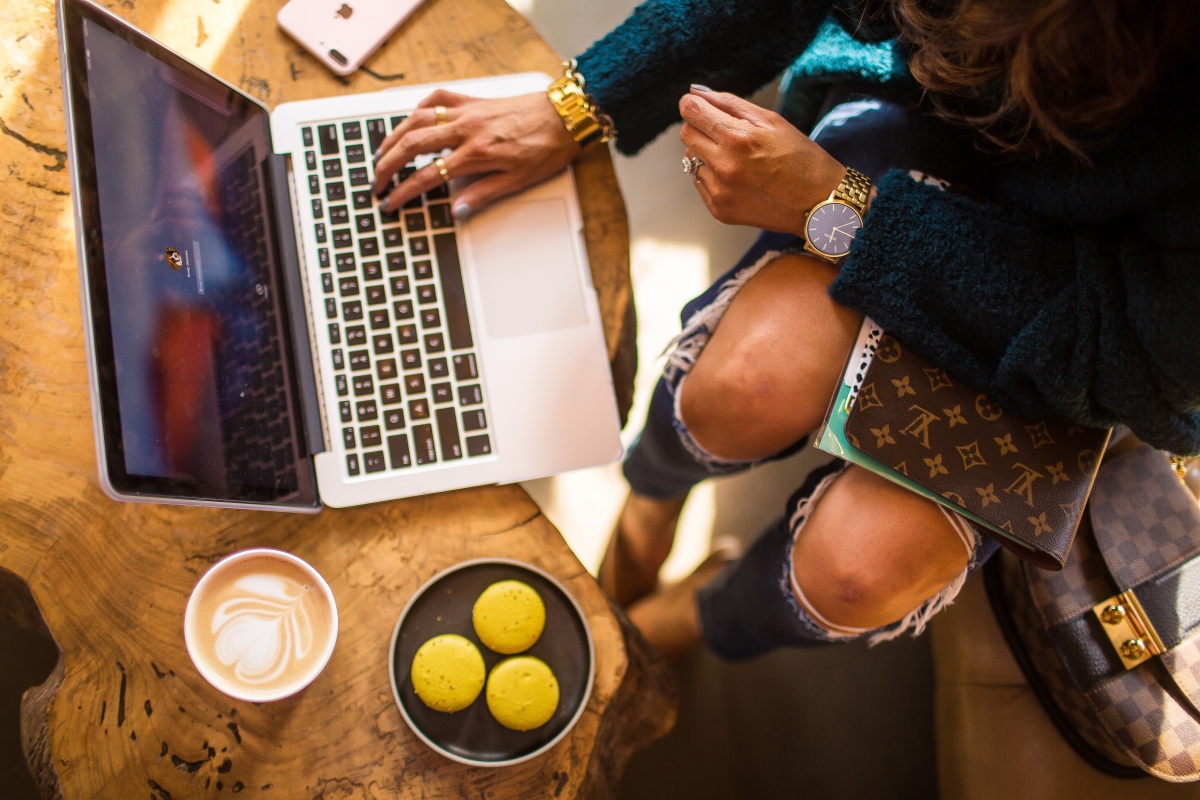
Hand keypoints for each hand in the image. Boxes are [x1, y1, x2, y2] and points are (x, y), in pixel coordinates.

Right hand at [370, 89, 580, 218]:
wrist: (565, 115)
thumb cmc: (547, 147)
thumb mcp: (519, 181)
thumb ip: (483, 194)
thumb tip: (457, 210)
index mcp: (477, 153)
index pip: (428, 175)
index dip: (404, 192)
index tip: (390, 202)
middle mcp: (467, 128)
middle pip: (412, 144)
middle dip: (387, 165)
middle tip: (376, 182)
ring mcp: (468, 110)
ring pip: (417, 118)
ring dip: (394, 136)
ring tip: (381, 153)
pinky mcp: (473, 98)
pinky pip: (437, 98)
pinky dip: (419, 108)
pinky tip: (411, 119)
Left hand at [679, 87, 846, 234]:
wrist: (818, 204)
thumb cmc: (801, 158)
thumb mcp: (772, 121)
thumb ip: (730, 104)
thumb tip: (697, 94)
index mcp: (737, 139)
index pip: (691, 112)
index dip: (693, 105)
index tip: (700, 106)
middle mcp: (724, 167)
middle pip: (686, 135)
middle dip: (700, 128)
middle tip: (725, 132)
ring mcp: (720, 192)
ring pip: (691, 160)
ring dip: (706, 153)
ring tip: (737, 158)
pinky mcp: (719, 210)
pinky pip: (700, 183)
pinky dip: (712, 175)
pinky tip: (737, 177)